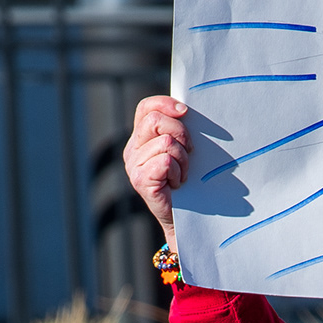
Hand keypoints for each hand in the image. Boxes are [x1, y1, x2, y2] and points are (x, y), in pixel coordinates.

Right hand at [124, 94, 190, 237]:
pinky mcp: (140, 181)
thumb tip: (186, 109)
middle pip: (155, 120)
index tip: (186, 112)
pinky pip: (166, 161)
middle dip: (181, 133)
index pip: (146, 107)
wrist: (187, 219)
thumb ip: (178, 129)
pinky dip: (179, 171)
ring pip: (166, 142)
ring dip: (183, 159)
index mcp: (140, 138)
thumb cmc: (188, 183)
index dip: (166, 104)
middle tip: (190, 152)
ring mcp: (133, 166)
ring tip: (183, 174)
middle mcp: (132, 150)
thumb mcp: (183, 150)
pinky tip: (178, 183)